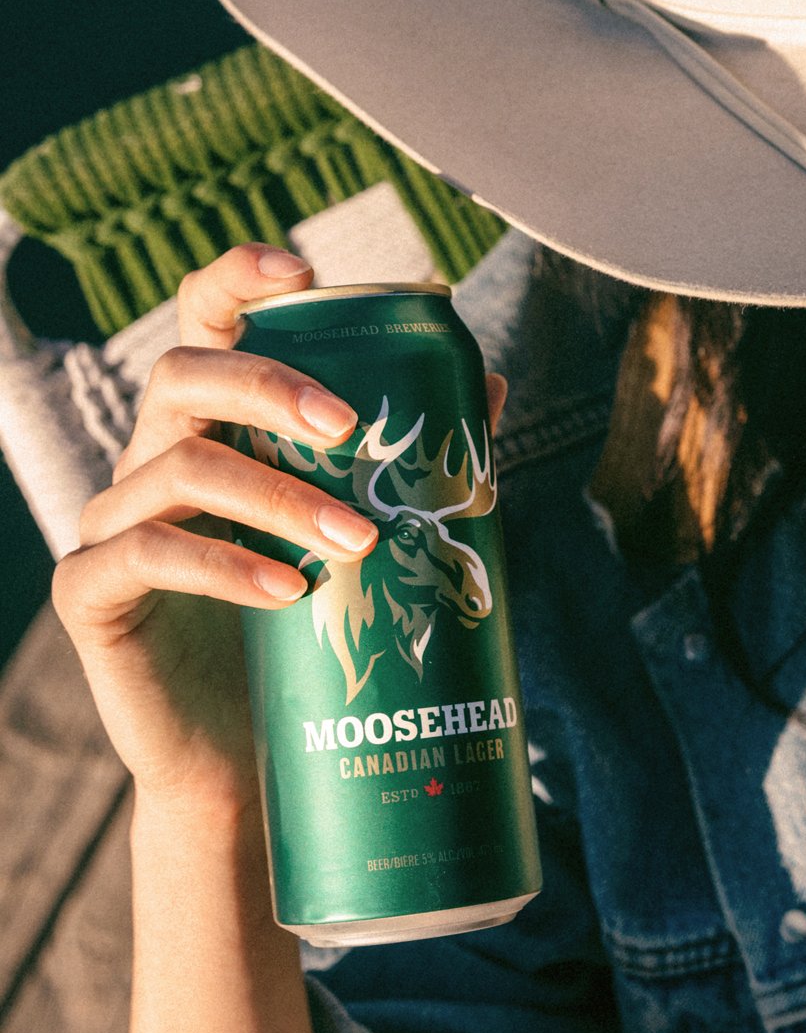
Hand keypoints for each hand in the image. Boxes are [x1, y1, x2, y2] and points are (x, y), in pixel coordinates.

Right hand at [51, 246, 371, 811]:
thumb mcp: (363, 542)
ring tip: (357, 540)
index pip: (204, 324)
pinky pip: (143, 555)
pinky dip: (225, 567)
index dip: (239, 278)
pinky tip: (289, 592)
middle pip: (184, 375)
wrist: (250, 767)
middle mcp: (151, 458)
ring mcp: (111, 523)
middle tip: (352, 429)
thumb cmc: (309, 641)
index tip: (303, 266)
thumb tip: (488, 386)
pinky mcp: (90, 593)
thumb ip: (409, 463)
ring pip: (180, 469)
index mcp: (211, 428)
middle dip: (272, 388)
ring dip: (278, 496)